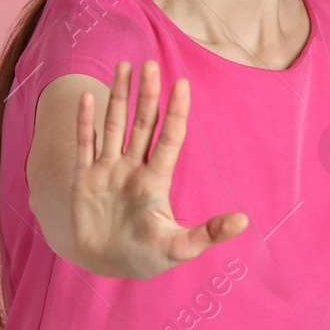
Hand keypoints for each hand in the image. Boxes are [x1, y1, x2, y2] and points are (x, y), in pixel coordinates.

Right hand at [70, 60, 247, 278]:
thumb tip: (244, 222)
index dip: (175, 112)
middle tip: (150, 64)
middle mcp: (133, 168)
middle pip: (142, 123)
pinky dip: (85, 122)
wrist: (105, 265)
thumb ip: (208, 234)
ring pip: (114, 125)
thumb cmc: (146, 257)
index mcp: (156, 180)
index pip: (169, 138)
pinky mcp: (84, 179)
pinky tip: (87, 97)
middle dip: (147, 95)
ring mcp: (108, 170)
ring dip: (118, 97)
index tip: (182, 84)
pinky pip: (85, 144)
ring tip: (124, 66)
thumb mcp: (179, 248)